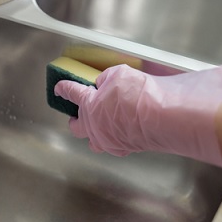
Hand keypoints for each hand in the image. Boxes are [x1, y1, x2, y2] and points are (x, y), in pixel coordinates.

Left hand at [53, 63, 221, 166]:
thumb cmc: (140, 95)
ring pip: (94, 141)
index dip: (64, 89)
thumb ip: (107, 79)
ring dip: (93, 133)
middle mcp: (95, 126)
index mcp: (89, 105)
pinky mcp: (126, 148)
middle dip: (76, 118)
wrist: (163, 117)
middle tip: (78, 113)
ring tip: (97, 128)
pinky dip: (114, 139)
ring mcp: (109, 140)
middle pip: (76, 126)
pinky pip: (114, 145)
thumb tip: (105, 84)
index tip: (59, 88)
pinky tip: (120, 133)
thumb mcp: (119, 74)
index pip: (72, 93)